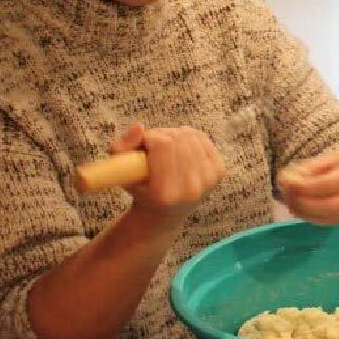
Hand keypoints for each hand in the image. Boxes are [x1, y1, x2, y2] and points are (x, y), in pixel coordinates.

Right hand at [110, 123, 225, 221]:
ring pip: (191, 136)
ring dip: (175, 134)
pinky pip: (203, 139)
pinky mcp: (219, 172)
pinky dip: (190, 136)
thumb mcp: (119, 172)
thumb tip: (140, 127)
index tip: (144, 145)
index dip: (150, 137)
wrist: (165, 211)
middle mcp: (190, 190)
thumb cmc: (139, 189)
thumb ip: (120, 148)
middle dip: (162, 135)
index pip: (163, 145)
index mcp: (164, 194)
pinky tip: (181, 146)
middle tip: (153, 145)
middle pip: (178, 139)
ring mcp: (208, 181)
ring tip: (165, 147)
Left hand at [277, 146, 338, 225]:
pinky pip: (331, 222)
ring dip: (305, 213)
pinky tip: (300, 209)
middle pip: (331, 206)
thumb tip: (286, 180)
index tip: (285, 182)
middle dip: (304, 204)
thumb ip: (311, 168)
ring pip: (331, 218)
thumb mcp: (333, 156)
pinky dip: (312, 218)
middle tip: (287, 196)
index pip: (328, 184)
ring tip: (290, 202)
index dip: (304, 187)